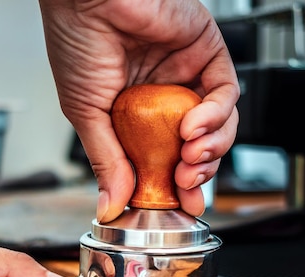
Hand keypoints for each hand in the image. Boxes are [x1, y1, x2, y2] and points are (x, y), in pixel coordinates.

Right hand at [39, 0, 238, 221]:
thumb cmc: (77, 41)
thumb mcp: (85, 113)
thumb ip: (107, 160)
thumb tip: (111, 205)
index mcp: (136, 113)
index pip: (165, 158)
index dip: (176, 185)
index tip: (181, 207)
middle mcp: (164, 96)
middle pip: (198, 146)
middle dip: (197, 172)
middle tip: (184, 186)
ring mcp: (187, 74)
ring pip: (219, 124)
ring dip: (211, 149)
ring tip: (189, 159)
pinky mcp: (206, 50)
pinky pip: (227, 91)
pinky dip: (216, 115)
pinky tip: (194, 127)